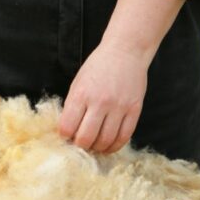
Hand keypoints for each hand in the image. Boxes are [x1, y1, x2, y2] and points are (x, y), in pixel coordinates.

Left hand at [58, 39, 147, 153]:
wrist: (125, 51)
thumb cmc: (98, 66)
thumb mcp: (78, 81)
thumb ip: (73, 105)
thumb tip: (68, 131)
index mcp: (81, 93)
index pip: (67, 127)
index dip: (64, 137)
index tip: (66, 138)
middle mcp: (100, 101)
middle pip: (86, 138)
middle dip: (80, 147)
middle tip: (80, 146)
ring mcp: (119, 106)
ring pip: (105, 141)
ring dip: (98, 148)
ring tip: (94, 146)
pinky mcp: (134, 109)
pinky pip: (124, 137)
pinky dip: (115, 146)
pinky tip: (109, 145)